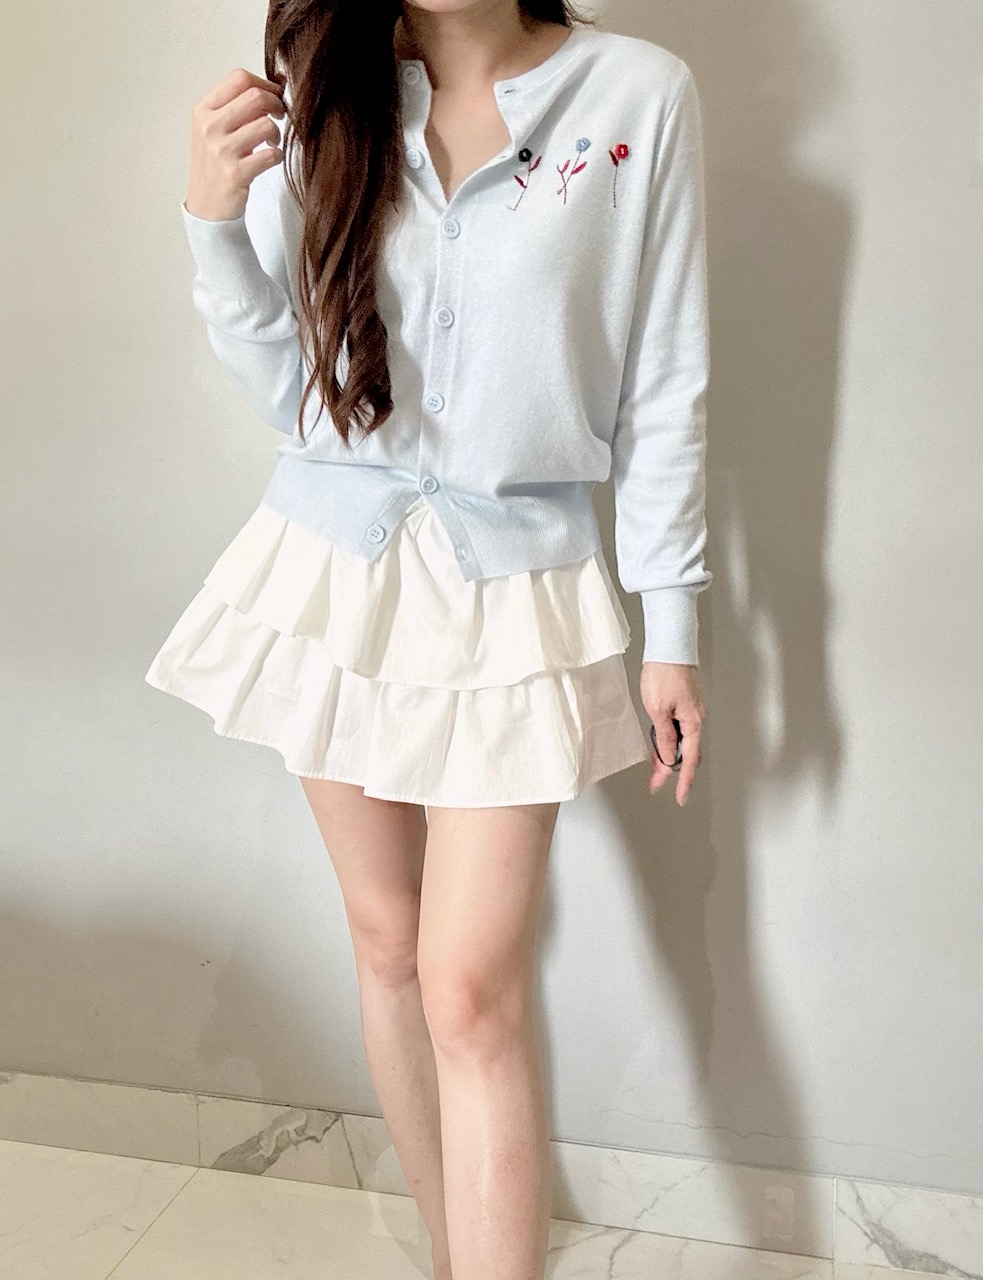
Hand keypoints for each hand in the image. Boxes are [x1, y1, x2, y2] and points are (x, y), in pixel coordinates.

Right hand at [185, 67, 287, 222]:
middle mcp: (210, 127)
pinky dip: (278, 155)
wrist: (207, 207)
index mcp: (204, 110)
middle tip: (281, 116)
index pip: (239, 78)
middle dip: (276, 104)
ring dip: (277, 133)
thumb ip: (237, 107)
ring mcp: (221, 151)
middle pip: (255, 96)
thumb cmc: (215, 165)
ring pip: (266, 124)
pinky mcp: (236, 173)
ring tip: (272, 142)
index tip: (274, 95)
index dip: (265, 83)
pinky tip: (271, 159)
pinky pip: (271, 155)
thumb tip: (277, 84)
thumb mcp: (214, 129)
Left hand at [640, 661, 706, 804]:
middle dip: (672, 772)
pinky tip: (659, 745)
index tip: (679, 797)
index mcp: (693, 722)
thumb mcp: (658, 709)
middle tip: (656, 784)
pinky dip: (670, 741)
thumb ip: (665, 736)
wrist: (669, 646)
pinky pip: (679, 729)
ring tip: (654, 770)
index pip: (690, 759)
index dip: (684, 781)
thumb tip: (670, 757)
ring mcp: (691, 710)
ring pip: (682, 741)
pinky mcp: (685, 703)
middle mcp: (696, 718)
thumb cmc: (663, 673)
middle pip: (687, 753)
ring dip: (669, 756)